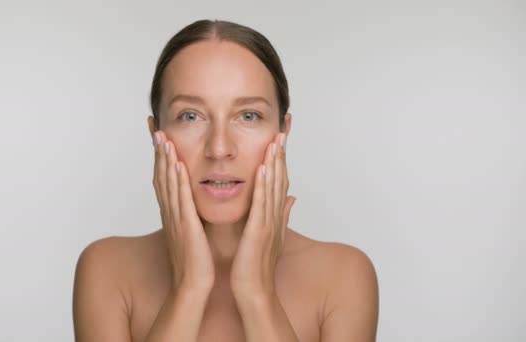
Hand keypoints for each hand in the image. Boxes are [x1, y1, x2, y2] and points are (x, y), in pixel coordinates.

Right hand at [152, 131, 214, 291]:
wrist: (192, 287)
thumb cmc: (195, 263)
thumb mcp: (193, 234)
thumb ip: (194, 216)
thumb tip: (198, 205)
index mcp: (174, 213)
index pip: (166, 179)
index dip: (162, 157)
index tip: (161, 136)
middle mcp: (171, 212)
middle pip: (161, 176)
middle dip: (158, 151)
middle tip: (155, 127)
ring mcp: (175, 218)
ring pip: (168, 183)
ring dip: (165, 159)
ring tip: (163, 136)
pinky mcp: (185, 226)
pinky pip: (180, 198)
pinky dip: (177, 179)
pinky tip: (176, 163)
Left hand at [230, 132, 295, 298]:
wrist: (254, 291)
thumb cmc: (257, 266)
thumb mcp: (271, 236)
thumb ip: (281, 214)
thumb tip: (292, 197)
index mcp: (275, 215)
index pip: (280, 179)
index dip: (281, 157)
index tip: (282, 135)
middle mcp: (275, 215)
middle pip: (281, 177)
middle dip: (282, 151)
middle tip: (284, 127)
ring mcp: (269, 222)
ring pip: (274, 186)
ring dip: (275, 161)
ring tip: (276, 138)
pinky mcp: (259, 231)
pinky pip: (263, 203)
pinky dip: (265, 184)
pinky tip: (264, 166)